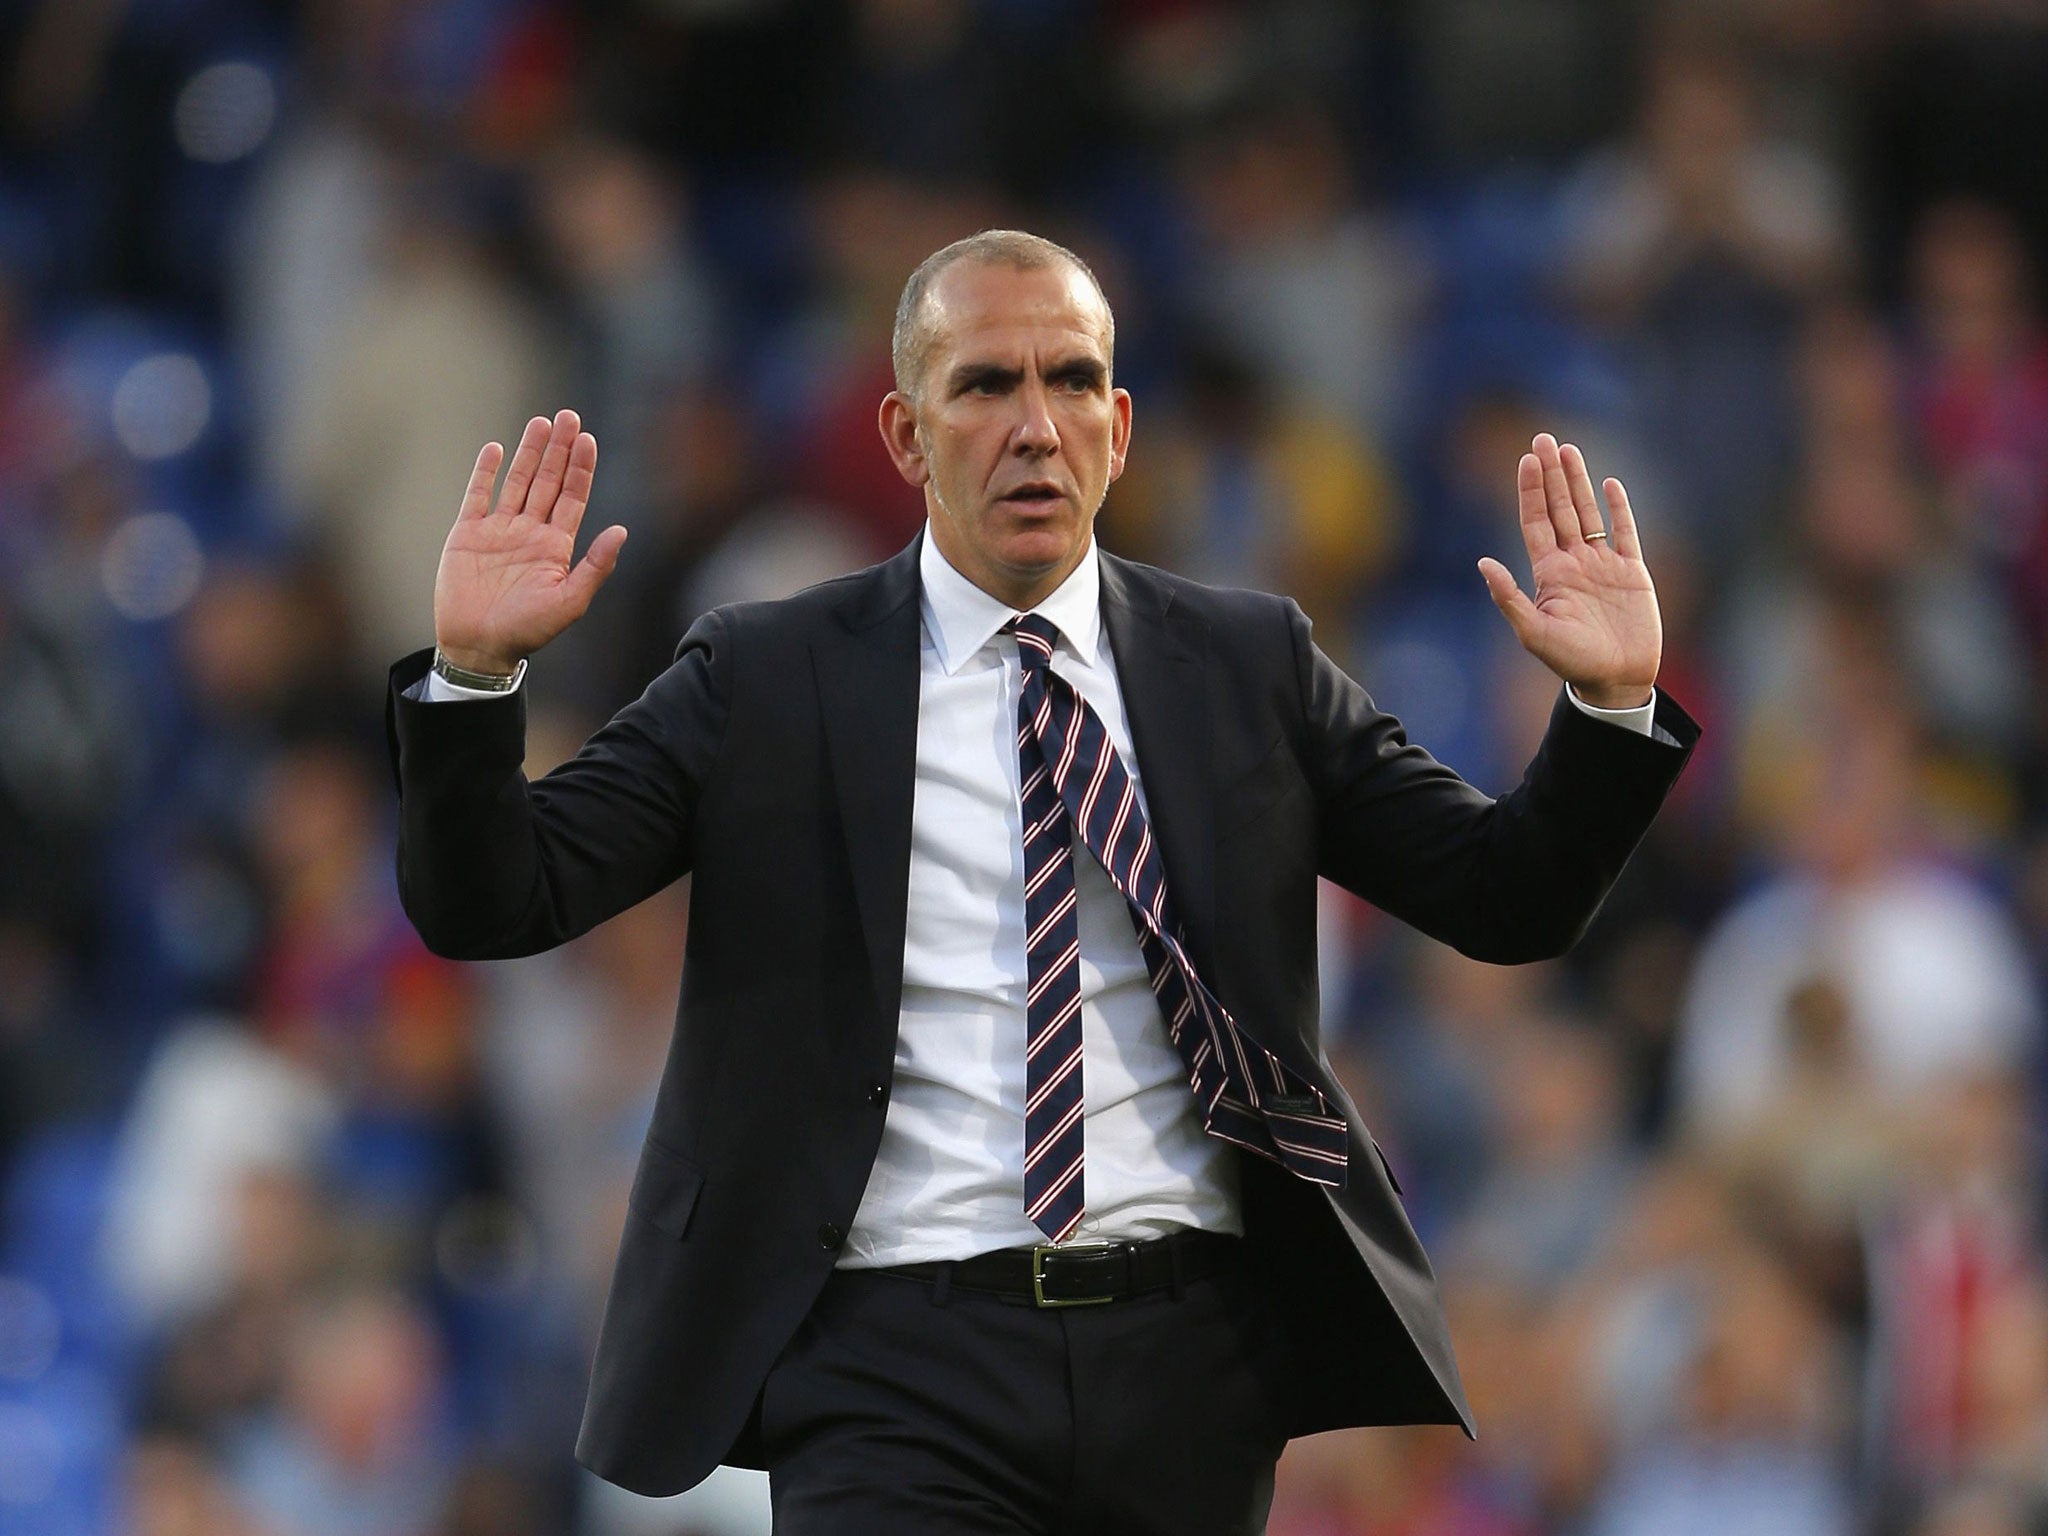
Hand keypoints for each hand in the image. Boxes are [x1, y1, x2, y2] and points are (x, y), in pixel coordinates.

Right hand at [433, 409, 626, 674]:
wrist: (479, 646)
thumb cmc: (528, 631)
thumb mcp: (569, 602)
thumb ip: (595, 566)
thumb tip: (621, 530)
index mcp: (556, 546)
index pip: (573, 497)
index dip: (581, 468)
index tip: (588, 439)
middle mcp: (530, 532)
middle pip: (548, 481)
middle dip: (559, 449)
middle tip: (569, 416)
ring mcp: (499, 530)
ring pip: (517, 481)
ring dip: (529, 452)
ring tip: (541, 422)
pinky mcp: (468, 534)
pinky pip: (477, 495)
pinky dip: (484, 472)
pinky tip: (495, 447)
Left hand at [1477, 434, 1659, 709]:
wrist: (1616, 679)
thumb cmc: (1572, 661)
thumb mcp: (1534, 632)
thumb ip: (1509, 597)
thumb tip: (1483, 563)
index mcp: (1548, 573)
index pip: (1535, 522)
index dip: (1530, 491)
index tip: (1526, 460)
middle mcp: (1573, 563)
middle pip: (1560, 508)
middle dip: (1551, 474)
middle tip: (1543, 438)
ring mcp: (1602, 565)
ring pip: (1588, 513)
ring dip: (1579, 482)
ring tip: (1569, 450)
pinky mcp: (1632, 572)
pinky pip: (1624, 533)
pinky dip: (1618, 509)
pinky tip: (1610, 483)